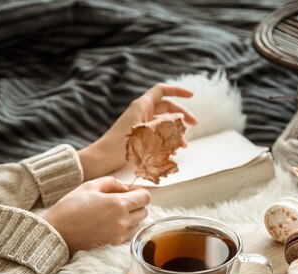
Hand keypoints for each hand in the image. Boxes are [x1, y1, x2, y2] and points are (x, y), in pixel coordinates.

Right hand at [43, 177, 149, 251]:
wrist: (56, 232)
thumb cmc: (70, 206)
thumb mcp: (90, 186)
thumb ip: (112, 183)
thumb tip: (126, 188)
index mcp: (118, 204)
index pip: (145, 197)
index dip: (139, 192)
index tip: (131, 191)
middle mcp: (122, 221)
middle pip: (144, 211)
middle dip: (137, 204)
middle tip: (122, 201)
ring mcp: (119, 234)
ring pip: (138, 224)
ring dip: (132, 217)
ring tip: (115, 213)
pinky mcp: (113, 244)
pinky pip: (129, 234)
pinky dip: (126, 228)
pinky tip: (112, 223)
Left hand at [79, 84, 197, 180]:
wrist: (103, 159)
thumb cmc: (121, 144)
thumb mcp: (147, 132)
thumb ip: (165, 123)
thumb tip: (180, 115)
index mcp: (142, 106)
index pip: (162, 91)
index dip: (178, 91)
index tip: (192, 96)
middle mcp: (141, 112)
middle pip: (167, 109)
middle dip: (181, 117)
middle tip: (194, 124)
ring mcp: (140, 124)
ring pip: (163, 124)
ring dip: (175, 133)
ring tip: (183, 146)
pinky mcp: (139, 136)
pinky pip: (157, 135)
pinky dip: (166, 141)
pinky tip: (172, 152)